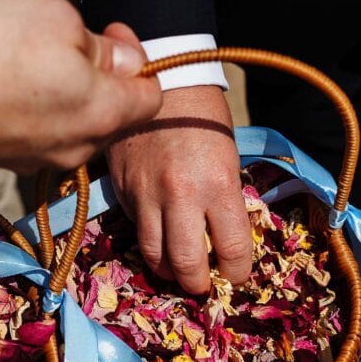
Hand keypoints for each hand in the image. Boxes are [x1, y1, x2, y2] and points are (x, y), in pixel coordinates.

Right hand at [0, 0, 161, 172]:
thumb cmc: (2, 48)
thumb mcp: (61, 21)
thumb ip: (101, 46)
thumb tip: (122, 63)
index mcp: (106, 112)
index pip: (151, 99)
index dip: (140, 64)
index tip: (113, 37)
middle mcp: (80, 146)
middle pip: (112, 115)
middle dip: (102, 80)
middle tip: (73, 45)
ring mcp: (43, 160)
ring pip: (74, 127)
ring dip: (66, 99)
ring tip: (35, 66)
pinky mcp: (11, 162)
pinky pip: (39, 138)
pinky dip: (35, 116)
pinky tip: (10, 89)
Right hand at [105, 85, 251, 293]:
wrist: (160, 78)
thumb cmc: (204, 115)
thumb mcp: (228, 156)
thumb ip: (225, 197)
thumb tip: (223, 237)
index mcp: (218, 184)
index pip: (231, 250)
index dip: (237, 272)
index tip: (236, 275)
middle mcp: (181, 195)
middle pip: (187, 265)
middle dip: (198, 283)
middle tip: (203, 283)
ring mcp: (147, 195)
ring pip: (154, 256)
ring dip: (168, 270)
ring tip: (178, 269)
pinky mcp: (123, 190)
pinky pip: (137, 229)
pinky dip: (149, 240)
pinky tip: (158, 236)